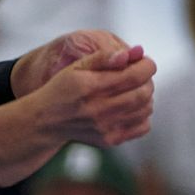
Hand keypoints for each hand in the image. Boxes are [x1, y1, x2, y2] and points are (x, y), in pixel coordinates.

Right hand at [0, 44, 154, 187]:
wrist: (46, 121)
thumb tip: (129, 54)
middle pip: (143, 93)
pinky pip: (143, 127)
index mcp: (91, 87)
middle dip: (148, 80)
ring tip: (136, 89)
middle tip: (142, 74)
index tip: (145, 62)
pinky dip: (144, 114)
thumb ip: (103, 57)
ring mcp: (105, 127)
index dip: (147, 66)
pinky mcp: (110, 140)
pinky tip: (132, 107)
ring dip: (147, 96)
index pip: (134, 75)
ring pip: (146, 109)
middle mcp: (99, 109)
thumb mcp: (76, 67)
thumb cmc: (62, 89)